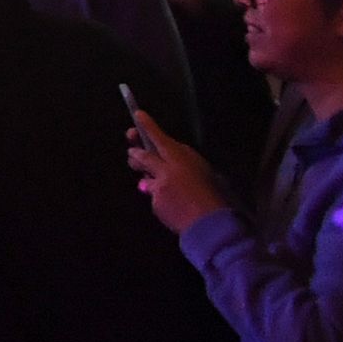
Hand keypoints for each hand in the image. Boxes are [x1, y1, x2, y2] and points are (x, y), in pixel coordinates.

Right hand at [131, 107, 227, 233]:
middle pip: (160, 149)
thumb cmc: (181, 204)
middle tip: (131, 151)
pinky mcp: (198, 188)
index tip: (137, 113)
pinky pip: (175, 176)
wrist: (211, 228)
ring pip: (167, 163)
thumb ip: (148, 165)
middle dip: (144, 148)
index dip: (146, 126)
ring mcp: (193, 174)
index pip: (157, 135)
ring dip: (152, 166)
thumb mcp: (159, 184)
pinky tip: (153, 188)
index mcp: (175, 155)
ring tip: (140, 174)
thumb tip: (137, 153)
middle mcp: (185, 160)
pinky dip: (163, 178)